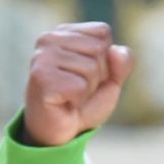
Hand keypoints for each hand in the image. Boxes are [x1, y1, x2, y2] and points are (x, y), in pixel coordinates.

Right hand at [23, 22, 134, 146]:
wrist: (63, 130)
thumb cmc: (84, 101)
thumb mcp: (111, 80)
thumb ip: (123, 62)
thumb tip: (116, 51)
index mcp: (64, 32)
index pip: (102, 32)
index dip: (106, 59)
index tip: (87, 74)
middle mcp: (49, 38)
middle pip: (99, 48)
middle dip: (97, 75)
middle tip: (78, 88)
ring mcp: (42, 56)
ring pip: (91, 67)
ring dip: (87, 89)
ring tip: (71, 95)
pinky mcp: (41, 77)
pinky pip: (80, 85)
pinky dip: (78, 99)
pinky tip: (64, 102)